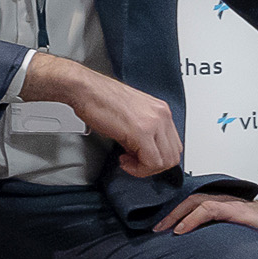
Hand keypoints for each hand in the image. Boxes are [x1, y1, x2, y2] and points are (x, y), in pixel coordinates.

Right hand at [22, 55, 181, 177]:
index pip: (173, 144)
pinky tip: (124, 161)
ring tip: (128, 161)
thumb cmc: (99, 98)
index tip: (139, 157)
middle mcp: (161, 115)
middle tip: (134, 162)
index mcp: (160, 110)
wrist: (84, 89)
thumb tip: (141, 151)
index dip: (157, 157)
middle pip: (173, 155)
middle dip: (153, 165)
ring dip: (145, 168)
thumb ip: (142, 132)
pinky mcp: (142, 132)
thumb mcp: (130, 114)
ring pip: (165, 162)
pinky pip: (151, 162)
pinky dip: (139, 169)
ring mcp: (154, 123)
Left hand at [154, 192, 257, 243]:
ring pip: (192, 202)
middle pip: (185, 201)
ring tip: (162, 229)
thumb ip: (218, 237)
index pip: (188, 204)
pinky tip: (182, 229)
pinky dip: (192, 219)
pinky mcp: (235, 210)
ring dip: (174, 215)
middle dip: (167, 214)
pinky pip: (208, 210)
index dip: (172, 213)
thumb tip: (202, 255)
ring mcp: (226, 204)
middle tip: (153, 229)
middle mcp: (219, 202)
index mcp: (218, 206)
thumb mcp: (234, 233)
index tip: (158, 228)